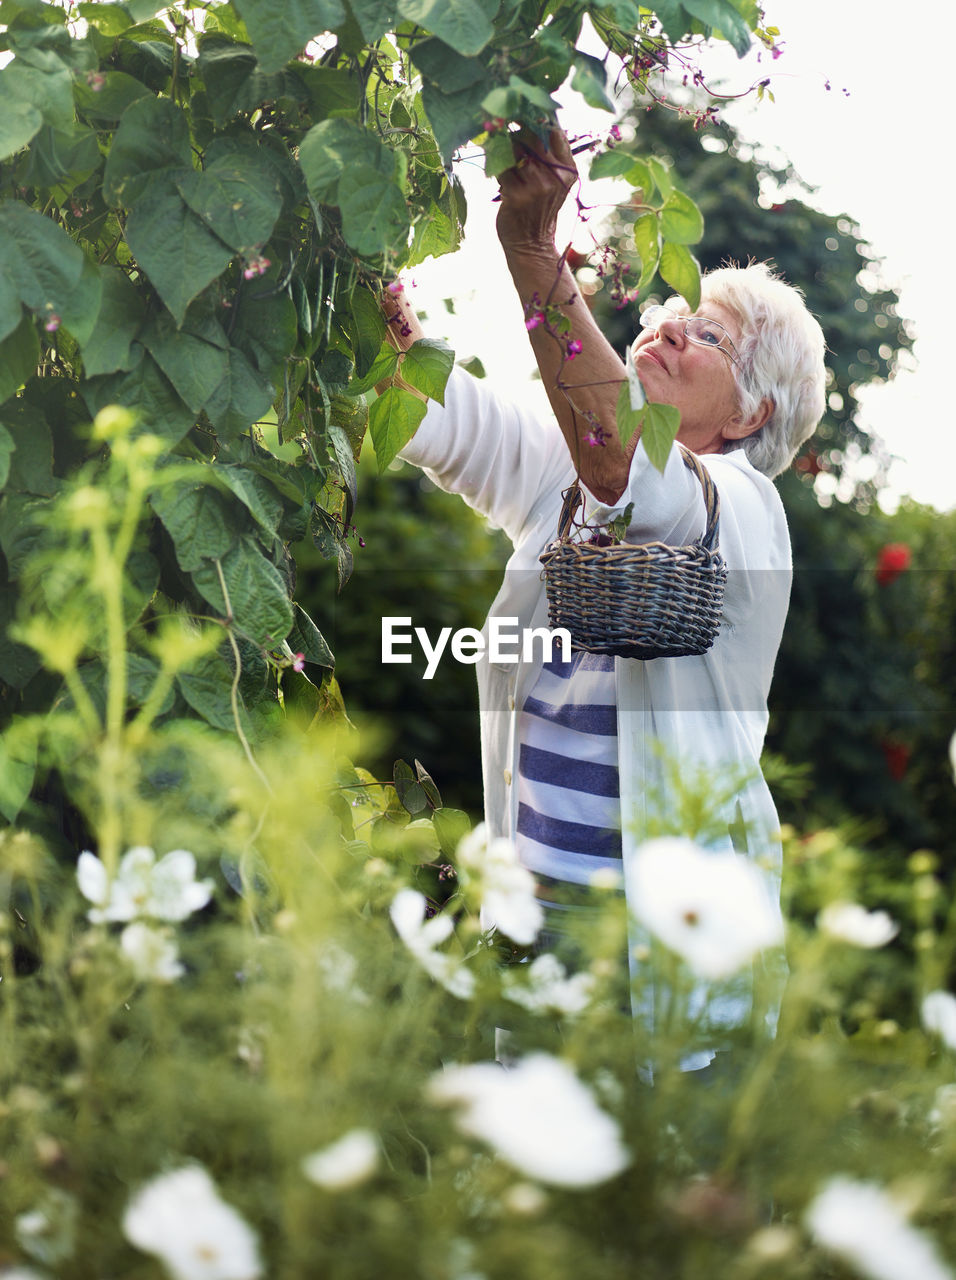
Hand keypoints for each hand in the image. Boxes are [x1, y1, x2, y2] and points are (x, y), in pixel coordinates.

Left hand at [495, 128, 577, 254]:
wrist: (531, 245)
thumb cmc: (539, 209)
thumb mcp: (555, 182)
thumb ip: (549, 155)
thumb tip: (529, 120)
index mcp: (568, 169)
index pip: (554, 131)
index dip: (536, 121)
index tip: (522, 118)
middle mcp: (555, 176)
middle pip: (531, 137)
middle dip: (515, 135)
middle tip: (505, 137)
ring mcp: (536, 186)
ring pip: (513, 152)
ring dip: (504, 153)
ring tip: (505, 165)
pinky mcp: (517, 195)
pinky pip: (501, 170)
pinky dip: (497, 171)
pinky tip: (502, 181)